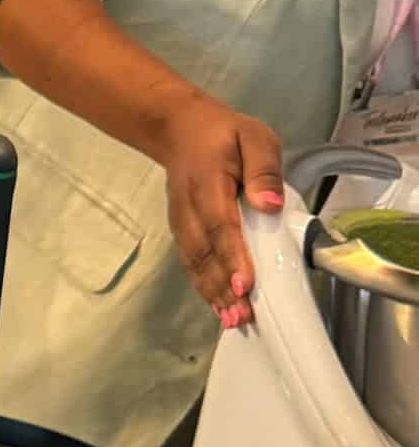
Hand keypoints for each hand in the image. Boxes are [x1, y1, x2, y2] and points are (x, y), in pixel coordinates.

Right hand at [153, 92, 283, 328]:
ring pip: (194, 260)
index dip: (232, 256)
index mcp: (208, 183)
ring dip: (212, 292)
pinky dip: (202, 285)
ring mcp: (181, 219)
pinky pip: (190, 259)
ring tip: (232, 319)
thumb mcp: (254, 136)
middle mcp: (189, 206)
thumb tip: (269, 205)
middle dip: (222, 286)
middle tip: (242, 316)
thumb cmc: (224, 133)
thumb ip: (263, 169)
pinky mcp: (181, 229)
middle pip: (204, 251)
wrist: (178, 128)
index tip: (246, 285)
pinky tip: (217, 305)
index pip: (220, 224)